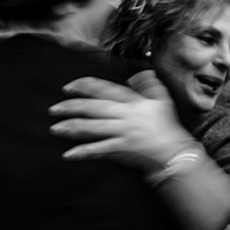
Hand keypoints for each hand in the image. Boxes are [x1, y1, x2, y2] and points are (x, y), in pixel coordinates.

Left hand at [48, 71, 192, 173]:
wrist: (176, 153)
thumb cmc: (167, 126)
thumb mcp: (162, 100)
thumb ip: (148, 85)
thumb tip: (137, 74)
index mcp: (131, 101)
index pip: (103, 89)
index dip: (83, 86)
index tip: (67, 87)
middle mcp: (124, 115)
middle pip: (92, 108)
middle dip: (70, 107)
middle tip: (53, 109)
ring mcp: (122, 132)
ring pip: (92, 127)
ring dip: (71, 128)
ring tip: (54, 128)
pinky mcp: (121, 149)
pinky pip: (99, 150)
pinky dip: (83, 152)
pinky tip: (68, 154)